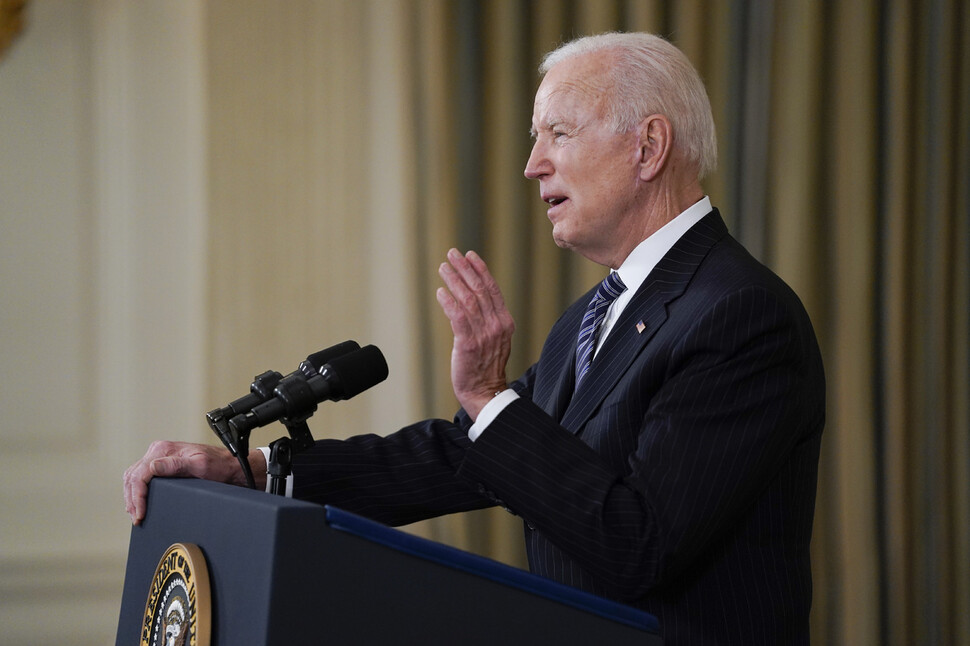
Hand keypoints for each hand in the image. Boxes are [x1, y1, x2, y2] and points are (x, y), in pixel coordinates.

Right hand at [123, 441, 266, 524]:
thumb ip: (177, 465)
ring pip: (133, 477)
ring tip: (136, 514)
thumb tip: (153, 467)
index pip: (139, 474)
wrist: (229, 466)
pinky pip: (141, 477)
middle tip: (137, 518)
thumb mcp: (200, 465)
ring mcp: (159, 457)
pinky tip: (138, 503)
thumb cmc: (218, 465)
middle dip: (132, 499)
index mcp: (163, 449)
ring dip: (131, 496)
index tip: (140, 513)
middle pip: (133, 476)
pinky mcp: (161, 465)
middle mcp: (158, 451)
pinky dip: (136, 491)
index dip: (137, 496)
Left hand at [435, 249, 514, 418]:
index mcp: (505, 322)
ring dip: (454, 280)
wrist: (485, 391)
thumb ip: (488, 319)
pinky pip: (458, 317)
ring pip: (467, 300)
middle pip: (479, 289)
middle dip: (465, 269)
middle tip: (452, 254)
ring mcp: (483, 335)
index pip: (492, 289)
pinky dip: (449, 302)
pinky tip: (441, 291)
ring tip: (443, 267)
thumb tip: (473, 298)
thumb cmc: (486, 366)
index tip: (470, 255)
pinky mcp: (467, 344)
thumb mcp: (495, 338)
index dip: (480, 270)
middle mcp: (496, 325)